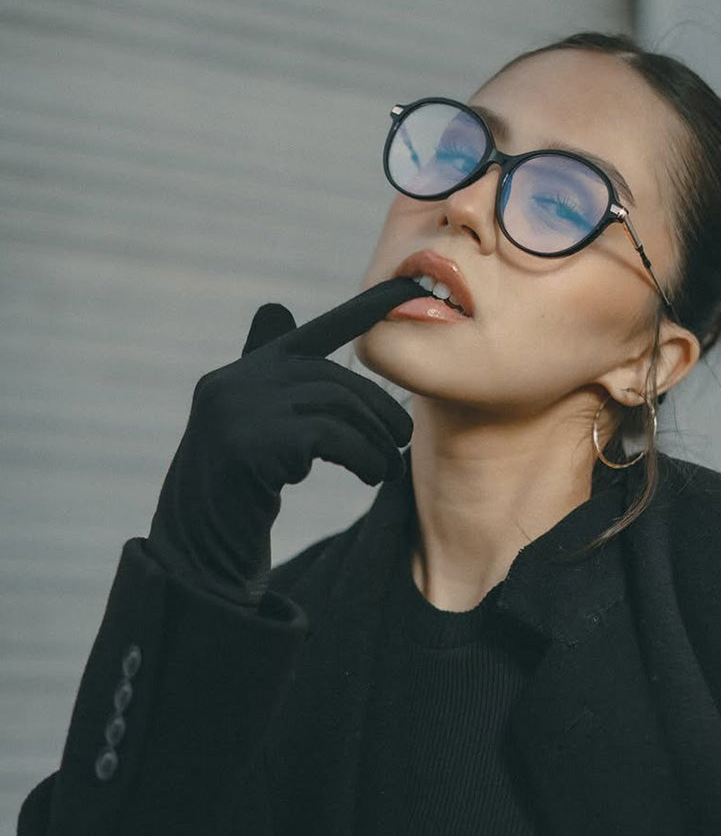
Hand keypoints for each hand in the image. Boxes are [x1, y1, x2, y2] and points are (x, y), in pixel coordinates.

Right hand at [147, 278, 417, 605]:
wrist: (202, 548)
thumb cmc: (237, 489)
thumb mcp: (253, 425)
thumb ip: (271, 379)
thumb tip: (277, 309)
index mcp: (243, 374)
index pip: (311, 335)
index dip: (359, 313)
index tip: (402, 287)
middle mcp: (235, 383)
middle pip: (333, 382)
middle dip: (377, 410)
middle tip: (401, 440)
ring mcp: (238, 411)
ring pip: (337, 410)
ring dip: (374, 442)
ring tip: (385, 468)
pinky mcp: (250, 444)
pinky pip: (332, 439)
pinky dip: (362, 457)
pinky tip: (368, 474)